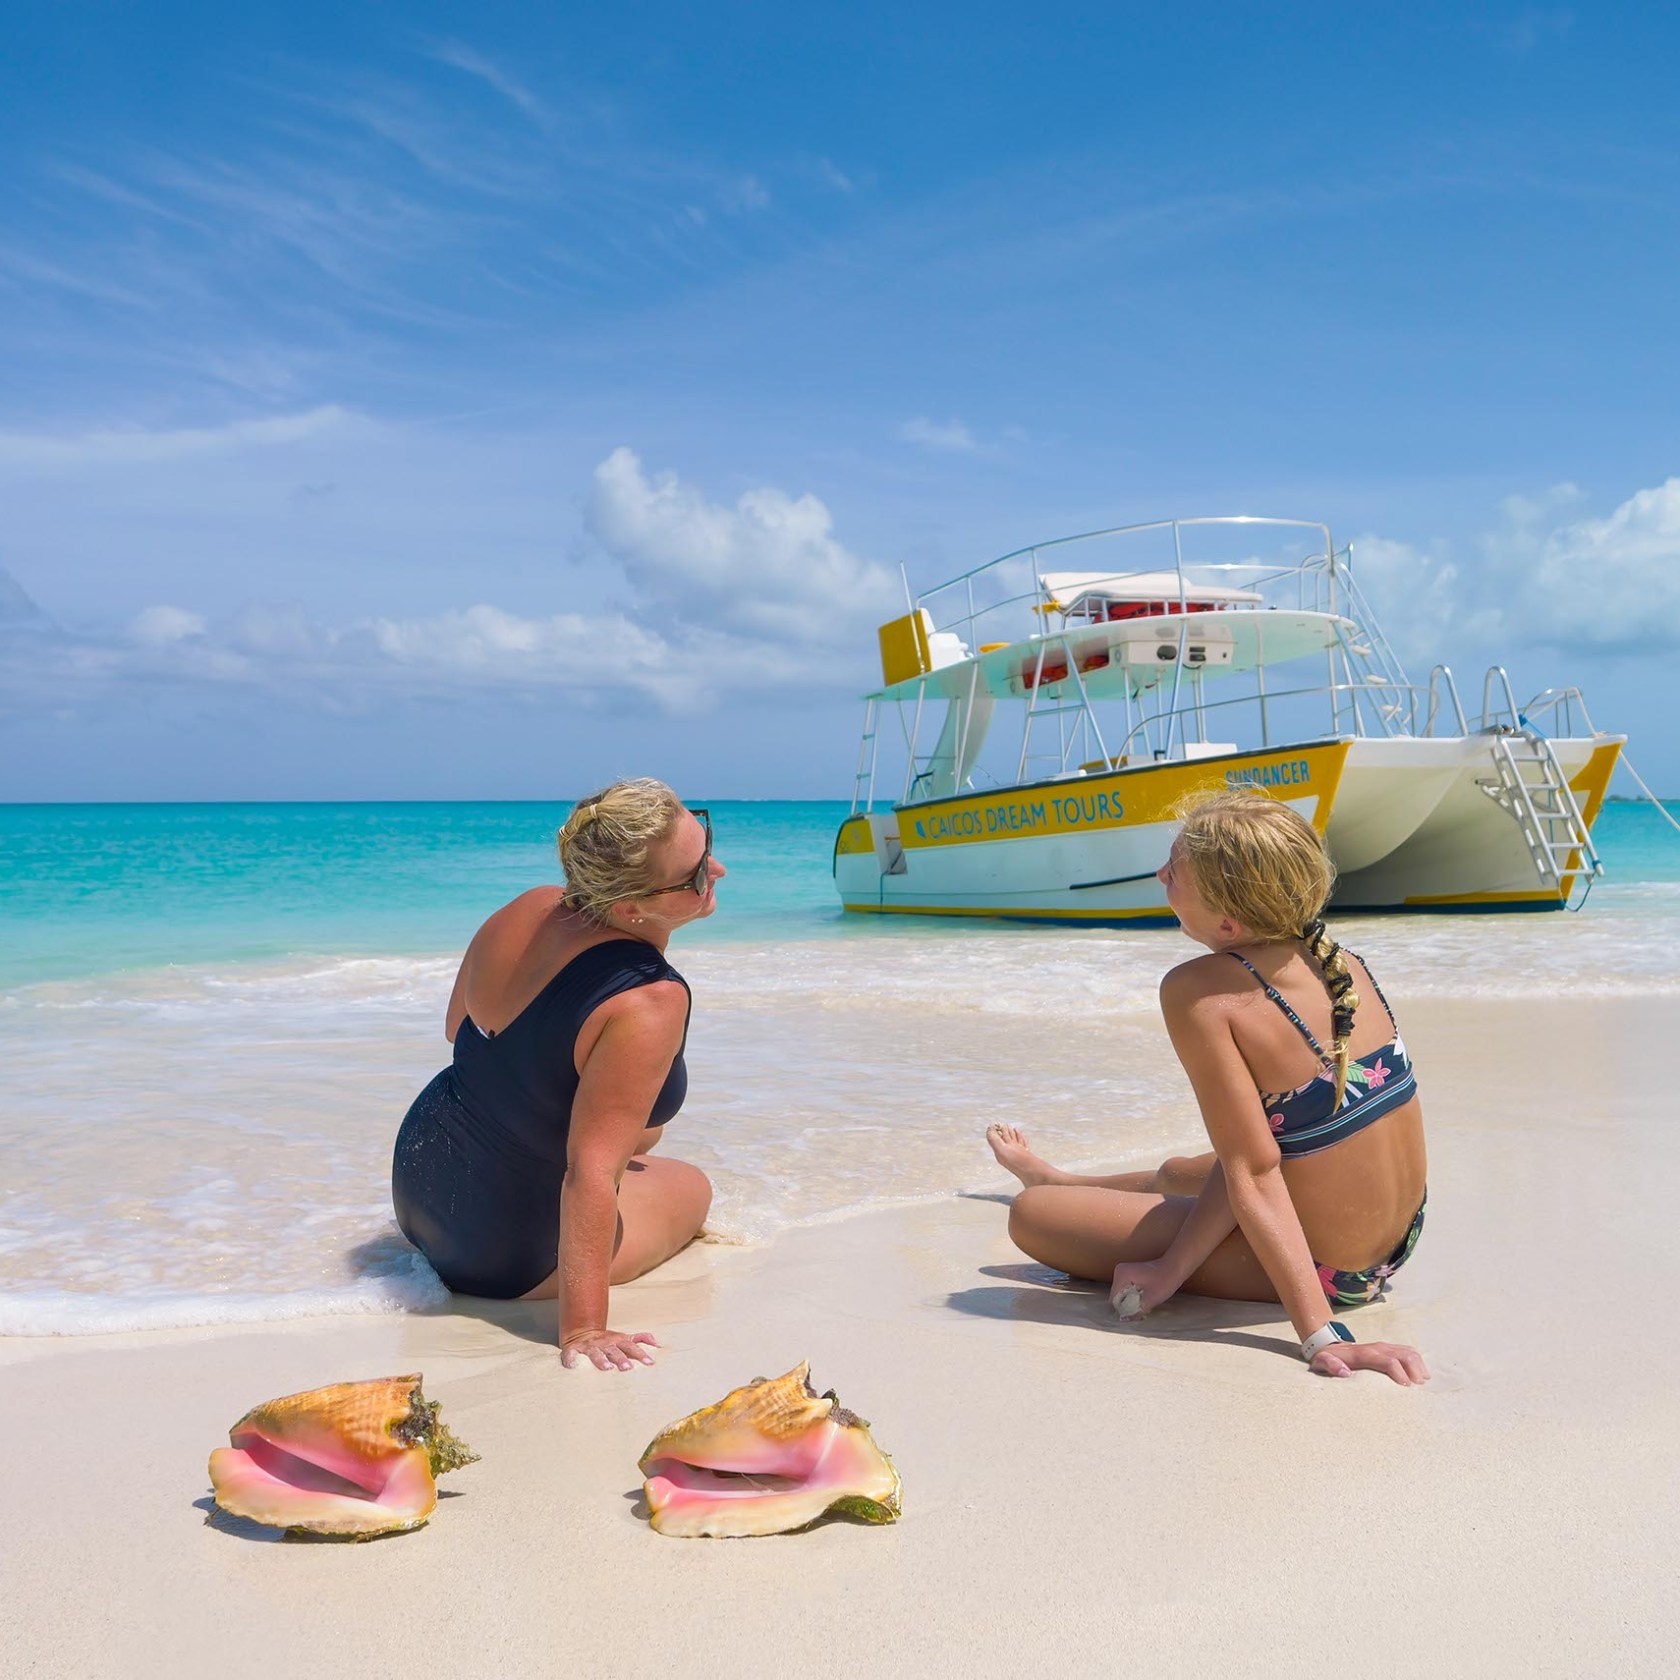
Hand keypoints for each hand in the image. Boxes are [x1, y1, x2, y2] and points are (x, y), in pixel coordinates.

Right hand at [560, 1329, 660, 1371]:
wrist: (582, 1333)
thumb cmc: (607, 1341)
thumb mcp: (624, 1338)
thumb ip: (641, 1339)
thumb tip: (658, 1345)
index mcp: (618, 1341)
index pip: (632, 1347)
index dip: (640, 1354)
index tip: (650, 1362)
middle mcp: (604, 1343)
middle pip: (614, 1350)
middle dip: (621, 1358)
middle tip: (628, 1368)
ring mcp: (589, 1347)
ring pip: (595, 1353)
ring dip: (601, 1360)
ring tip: (606, 1368)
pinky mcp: (573, 1350)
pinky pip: (570, 1355)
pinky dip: (570, 1359)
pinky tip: (572, 1365)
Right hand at [1109, 1260, 1177, 1319]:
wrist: (1174, 1268)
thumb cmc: (1165, 1281)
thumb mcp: (1151, 1299)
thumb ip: (1136, 1311)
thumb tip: (1122, 1320)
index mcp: (1122, 1275)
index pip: (1114, 1299)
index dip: (1120, 1311)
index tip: (1130, 1319)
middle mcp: (1119, 1271)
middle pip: (1117, 1296)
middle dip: (1125, 1307)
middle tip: (1139, 1315)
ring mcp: (1123, 1271)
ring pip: (1121, 1294)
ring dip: (1130, 1303)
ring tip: (1143, 1308)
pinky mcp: (1129, 1274)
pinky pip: (1126, 1290)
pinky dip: (1132, 1297)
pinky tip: (1143, 1301)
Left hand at [1310, 1339, 1429, 1384]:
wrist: (1329, 1346)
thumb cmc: (1326, 1358)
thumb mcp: (1321, 1362)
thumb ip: (1329, 1365)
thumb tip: (1344, 1372)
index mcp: (1363, 1354)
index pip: (1387, 1361)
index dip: (1399, 1372)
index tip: (1406, 1387)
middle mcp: (1377, 1347)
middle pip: (1403, 1355)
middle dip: (1415, 1370)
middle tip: (1419, 1388)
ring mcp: (1384, 1346)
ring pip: (1408, 1352)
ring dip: (1419, 1366)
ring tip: (1423, 1383)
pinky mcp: (1388, 1348)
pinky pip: (1408, 1351)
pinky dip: (1418, 1361)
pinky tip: (1421, 1374)